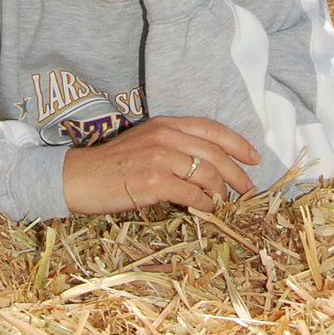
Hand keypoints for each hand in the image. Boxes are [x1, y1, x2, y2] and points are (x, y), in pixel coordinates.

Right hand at [62, 114, 259, 214]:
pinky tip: (206, 210)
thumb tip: (206, 169)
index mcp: (165, 124)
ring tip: (223, 204)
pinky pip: (192, 194)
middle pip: (215, 153)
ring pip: (207, 174)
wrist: (80, 178)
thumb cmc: (113, 165)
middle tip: (248, 189)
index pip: (211, 129)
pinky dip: (204, 205)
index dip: (237, 143)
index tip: (253, 158)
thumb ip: (174, 148)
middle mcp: (165, 136)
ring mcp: (160, 158)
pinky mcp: (154, 182)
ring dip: (221, 193)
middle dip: (237, 173)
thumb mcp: (146, 144)